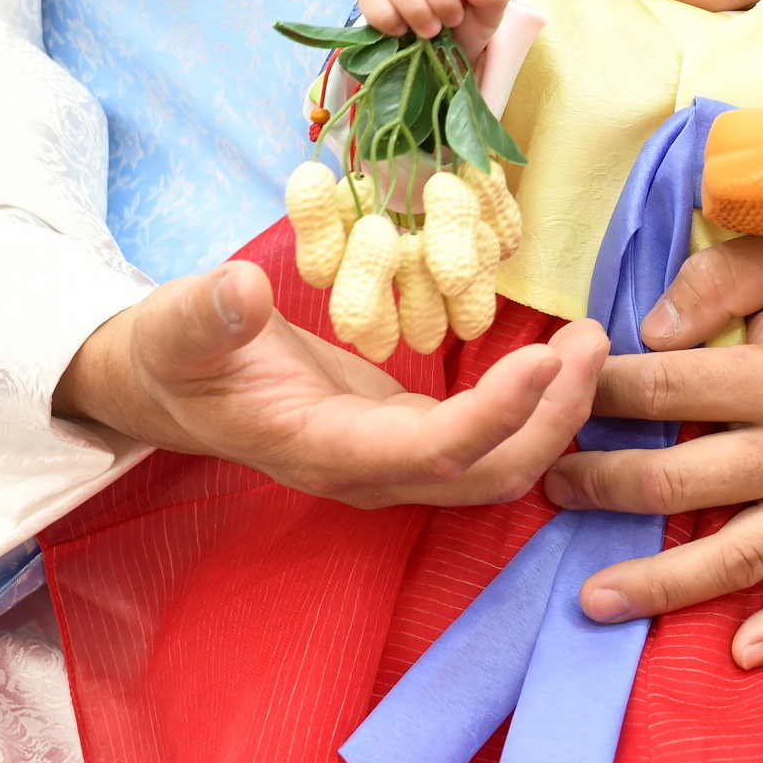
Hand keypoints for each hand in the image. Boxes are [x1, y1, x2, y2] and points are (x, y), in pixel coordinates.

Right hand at [53, 260, 605, 506]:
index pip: (432, 452)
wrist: (165, 388)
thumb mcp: (174, 325)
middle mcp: (370, 471)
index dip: (496, 415)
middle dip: (553, 418)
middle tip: (597, 342)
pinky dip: (534, 406)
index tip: (547, 358)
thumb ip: (206, 314)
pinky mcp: (405, 437)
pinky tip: (561, 356)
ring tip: (593, 343)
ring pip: (497, 467)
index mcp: (324, 451)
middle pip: (487, 474)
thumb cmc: (172, 354)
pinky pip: (487, 441)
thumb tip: (240, 288)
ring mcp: (392, 461)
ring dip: (555, 414)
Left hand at [539, 231, 762, 669]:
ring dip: (661, 584)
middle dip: (603, 488)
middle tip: (550, 489)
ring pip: (739, 557)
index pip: (665, 392)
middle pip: (681, 484)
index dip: (600, 395)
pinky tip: (742, 652)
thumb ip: (715, 280)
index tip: (560, 397)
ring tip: (592, 599)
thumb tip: (645, 331)